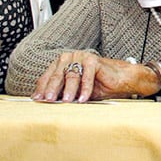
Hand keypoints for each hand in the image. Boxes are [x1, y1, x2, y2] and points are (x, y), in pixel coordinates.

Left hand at [33, 50, 156, 102]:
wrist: (122, 79)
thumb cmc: (100, 85)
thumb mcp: (76, 91)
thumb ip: (63, 93)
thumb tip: (46, 102)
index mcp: (63, 64)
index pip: (48, 76)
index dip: (42, 89)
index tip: (37, 100)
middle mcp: (70, 57)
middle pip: (57, 75)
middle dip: (52, 90)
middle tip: (48, 101)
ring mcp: (82, 57)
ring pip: (71, 75)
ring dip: (68, 90)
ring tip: (67, 102)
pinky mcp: (93, 60)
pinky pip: (86, 77)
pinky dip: (85, 89)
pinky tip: (83, 99)